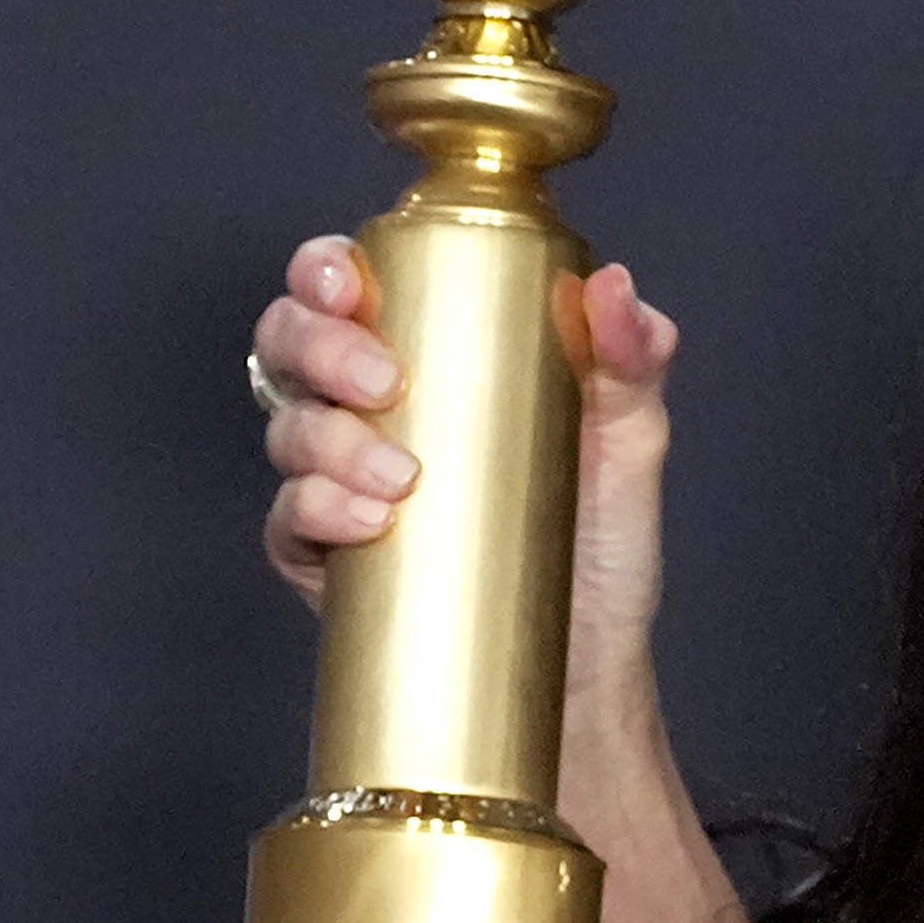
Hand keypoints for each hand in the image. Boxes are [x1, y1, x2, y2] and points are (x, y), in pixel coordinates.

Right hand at [251, 241, 688, 661]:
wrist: (589, 653)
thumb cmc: (600, 534)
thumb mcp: (631, 432)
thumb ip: (634, 353)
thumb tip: (613, 285)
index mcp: (424, 350)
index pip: (345, 285)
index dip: (324, 269)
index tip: (350, 286)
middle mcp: (366, 406)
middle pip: (291, 342)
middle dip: (321, 346)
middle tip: (387, 384)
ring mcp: (339, 480)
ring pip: (290, 429)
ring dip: (329, 439)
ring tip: (402, 477)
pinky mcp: (327, 558)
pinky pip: (289, 522)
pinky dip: (318, 509)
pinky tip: (369, 519)